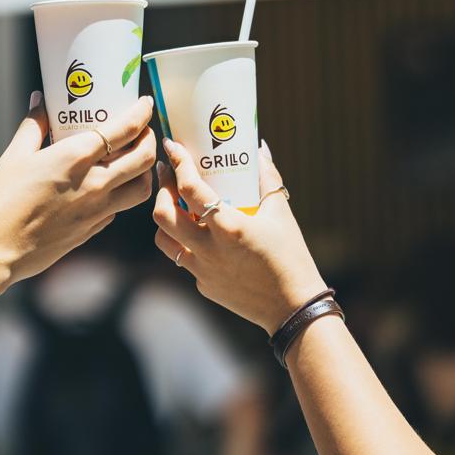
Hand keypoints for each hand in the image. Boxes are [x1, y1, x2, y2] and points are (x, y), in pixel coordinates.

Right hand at [0, 93, 155, 334]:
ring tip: (135, 160)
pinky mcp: (93, 229)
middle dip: (150, 139)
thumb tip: (40, 100)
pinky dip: (123, 193)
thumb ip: (34, 125)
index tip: (146, 102)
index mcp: (75, 157)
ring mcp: (97, 210)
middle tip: (143, 130)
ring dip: (145, 170)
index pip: (126, 129)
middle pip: (144, 158)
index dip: (142, 112)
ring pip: (141, 188)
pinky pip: (120, 208)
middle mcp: (95, 183)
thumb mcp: (14, 155)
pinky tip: (109, 186)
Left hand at [153, 138, 324, 333]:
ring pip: (164, 238)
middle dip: (161, 188)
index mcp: (229, 227)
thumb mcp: (281, 212)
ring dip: (165, 217)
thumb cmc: (291, 256)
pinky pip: (182, 258)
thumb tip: (257, 149)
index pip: (190, 188)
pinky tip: (197, 231)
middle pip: (163, 214)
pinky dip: (184, 240)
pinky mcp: (203, 285)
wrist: (293, 309)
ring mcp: (202, 270)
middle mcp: (209, 249)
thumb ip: (266, 177)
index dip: (178, 163)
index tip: (171, 145)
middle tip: (168, 172)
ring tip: (175, 202)